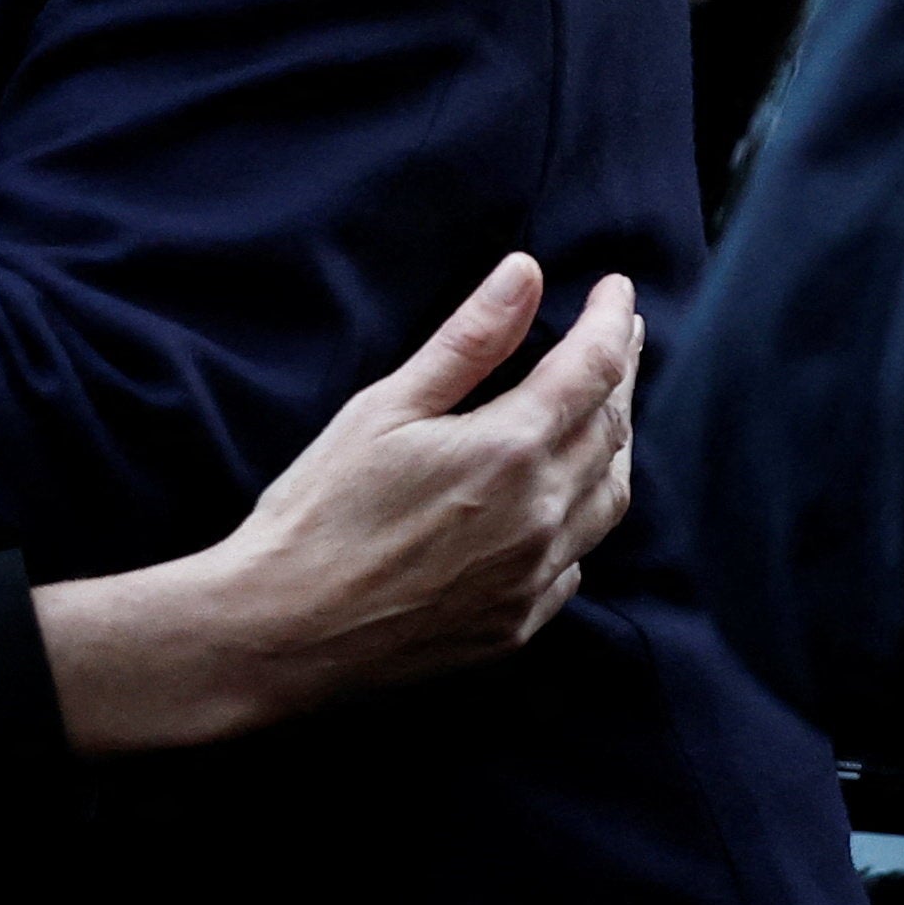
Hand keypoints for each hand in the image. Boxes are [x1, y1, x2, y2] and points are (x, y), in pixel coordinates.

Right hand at [33, 258, 640, 754]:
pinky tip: (560, 503)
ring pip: (609, 499)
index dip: (610, 322)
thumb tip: (525, 273)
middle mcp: (543, 516)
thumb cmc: (319, 511)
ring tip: (604, 410)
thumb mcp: (384, 408)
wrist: (283, 631)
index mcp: (511, 451)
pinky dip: (581, 516)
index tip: (616, 288)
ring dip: (614, 445)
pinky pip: (577, 559)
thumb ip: (467, 340)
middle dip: (620, 373)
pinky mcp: (518, 623)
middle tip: (620, 333)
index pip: (593, 369)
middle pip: (612, 430)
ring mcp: (536, 577)